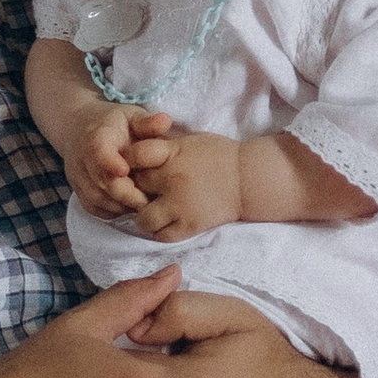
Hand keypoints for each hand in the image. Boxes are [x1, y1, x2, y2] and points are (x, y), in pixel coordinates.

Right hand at [64, 105, 176, 217]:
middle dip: (129, 194)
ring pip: (99, 200)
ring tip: (144, 202)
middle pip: (103, 184)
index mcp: (97, 138)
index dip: (111, 164)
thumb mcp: (131, 116)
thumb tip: (165, 122)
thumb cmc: (113, 124)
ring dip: (123, 205)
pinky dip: (113, 211)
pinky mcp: (78, 192)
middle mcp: (82, 160)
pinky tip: (129, 205)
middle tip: (152, 199)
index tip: (125, 171)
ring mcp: (78, 178)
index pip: (99, 153)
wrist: (79, 129)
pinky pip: (95, 209)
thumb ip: (147, 123)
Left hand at [124, 128, 246, 239]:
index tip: (132, 167)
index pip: (133, 156)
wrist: (248, 179)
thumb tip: (132, 155)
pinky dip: (159, 231)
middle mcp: (173, 179)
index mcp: (172, 154)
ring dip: (144, 216)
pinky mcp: (190, 226)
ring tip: (152, 210)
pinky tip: (164, 222)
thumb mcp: (188, 142)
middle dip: (135, 189)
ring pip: (143, 219)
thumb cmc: (218, 156)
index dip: (128, 162)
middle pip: (135, 188)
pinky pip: (161, 235)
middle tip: (142, 191)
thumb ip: (162, 148)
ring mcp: (180, 205)